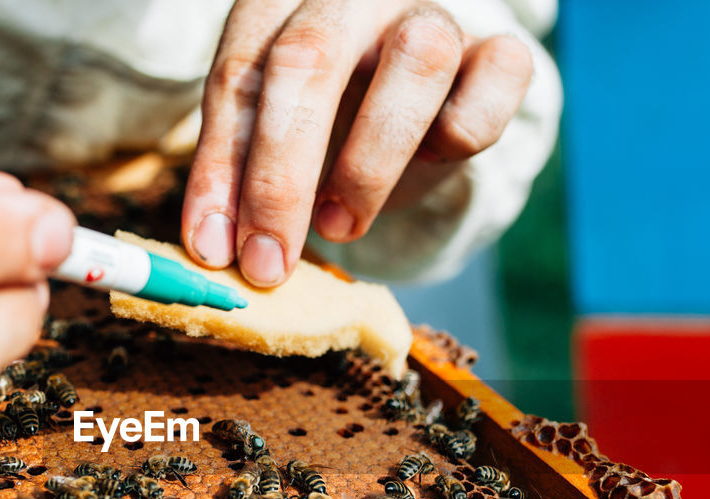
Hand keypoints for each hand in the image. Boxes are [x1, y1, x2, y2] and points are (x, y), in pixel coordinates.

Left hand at [182, 0, 533, 284]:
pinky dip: (459, 136)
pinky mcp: (497, 53)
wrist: (425, 106)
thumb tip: (214, 249)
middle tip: (266, 262)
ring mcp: (431, 15)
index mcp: (283, 4)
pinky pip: (491, 87)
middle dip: (280, 177)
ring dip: (367, 165)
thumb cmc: (333, 123)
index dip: (220, 167)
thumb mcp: (275, 140)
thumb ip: (241, 176)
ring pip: (414, 61)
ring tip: (338, 226)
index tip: (212, 247)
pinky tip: (431, 163)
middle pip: (309, 60)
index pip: (239, 76)